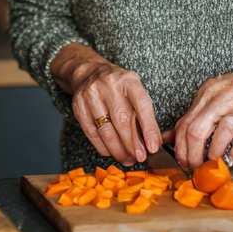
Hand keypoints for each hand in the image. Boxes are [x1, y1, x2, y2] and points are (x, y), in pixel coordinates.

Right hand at [51, 43, 161, 165]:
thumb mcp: (134, 89)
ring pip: (106, 130)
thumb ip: (142, 113)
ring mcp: (91, 95)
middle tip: (140, 157)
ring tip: (127, 159)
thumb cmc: (118, 86)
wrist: (89, 72)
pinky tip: (110, 152)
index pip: (142, 105)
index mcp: (128, 80)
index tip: (153, 147)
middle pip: (122, 121)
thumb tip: (151, 144)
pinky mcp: (79, 106)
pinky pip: (92, 133)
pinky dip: (102, 147)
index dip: (149, 128)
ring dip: (118, 150)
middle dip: (133, 144)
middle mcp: (109, 85)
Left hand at [172, 42, 232, 168]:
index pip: (185, 123)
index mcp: (209, 92)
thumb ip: (195, 115)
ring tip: (214, 163)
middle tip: (196, 167)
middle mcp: (224, 97)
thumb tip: (170, 137)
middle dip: (193, 154)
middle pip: (198, 129)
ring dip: (215, 153)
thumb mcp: (214, 96)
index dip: (181, 147)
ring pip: (223, 131)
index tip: (182, 160)